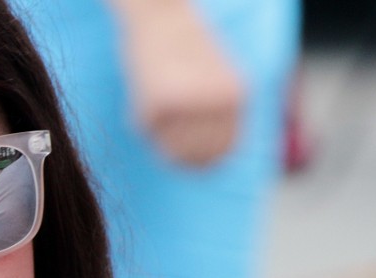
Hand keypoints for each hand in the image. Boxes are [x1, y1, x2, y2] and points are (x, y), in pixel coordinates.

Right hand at [110, 0, 244, 166]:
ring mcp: (192, 103)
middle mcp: (220, 103)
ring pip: (170, 147)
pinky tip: (141, 94)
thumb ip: (214, 115)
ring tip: (152, 108)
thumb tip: (204, 161)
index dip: (203, 163)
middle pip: (198, 154)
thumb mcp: (213, 78)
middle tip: (161, 144)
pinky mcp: (161, 101)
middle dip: (177, 155)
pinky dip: (138, 118)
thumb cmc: (180, 43)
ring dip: (157, 137)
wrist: (159, 11)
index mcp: (237, 96)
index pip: (224, 149)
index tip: (186, 164)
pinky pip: (146, 129)